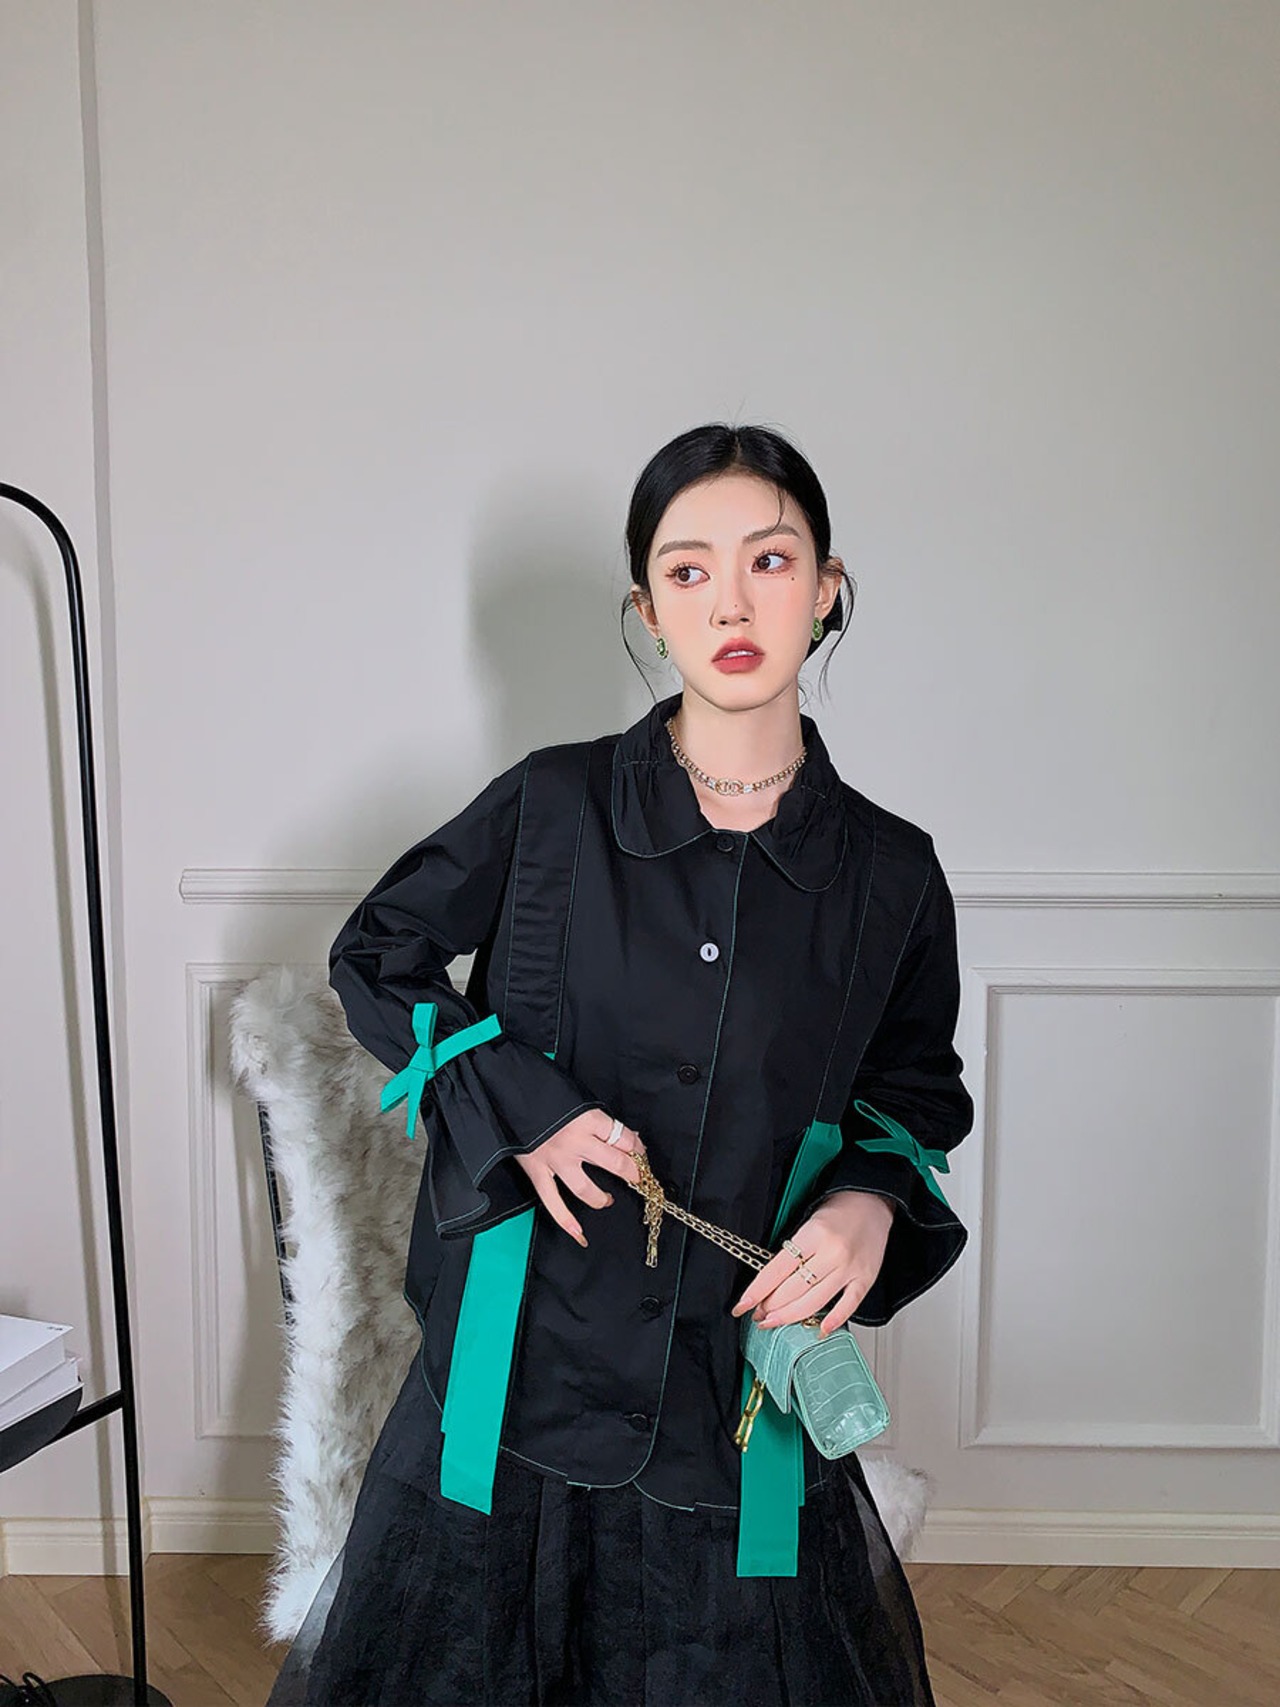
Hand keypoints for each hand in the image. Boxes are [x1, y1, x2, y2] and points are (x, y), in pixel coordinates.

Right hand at [512, 1108, 646, 1247]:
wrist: (510, 1096)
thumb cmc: (548, 1095)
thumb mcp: (579, 1100)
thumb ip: (600, 1120)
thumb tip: (627, 1137)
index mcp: (588, 1120)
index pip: (624, 1139)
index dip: (637, 1147)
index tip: (639, 1151)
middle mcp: (575, 1142)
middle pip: (615, 1163)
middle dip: (631, 1173)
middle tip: (636, 1177)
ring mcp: (556, 1160)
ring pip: (586, 1188)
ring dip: (601, 1198)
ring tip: (608, 1199)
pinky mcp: (538, 1171)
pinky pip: (552, 1201)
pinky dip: (564, 1219)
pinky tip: (578, 1232)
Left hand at [729, 1191, 894, 1335]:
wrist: (872, 1203)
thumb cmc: (838, 1212)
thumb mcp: (809, 1222)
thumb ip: (793, 1251)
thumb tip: (770, 1282)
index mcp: (813, 1234)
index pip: (776, 1269)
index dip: (757, 1291)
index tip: (742, 1305)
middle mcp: (831, 1252)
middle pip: (793, 1289)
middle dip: (770, 1306)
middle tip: (758, 1315)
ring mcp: (849, 1268)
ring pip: (815, 1302)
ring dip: (790, 1316)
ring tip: (774, 1322)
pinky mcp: (866, 1279)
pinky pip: (848, 1306)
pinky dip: (833, 1320)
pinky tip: (819, 1329)